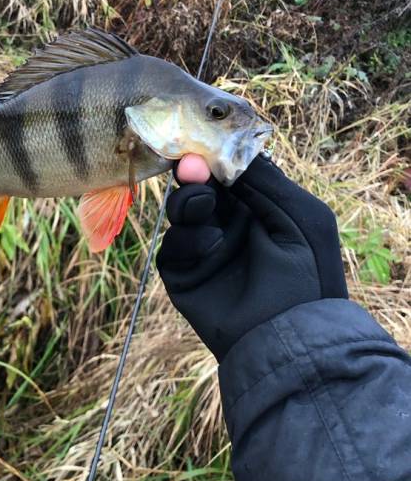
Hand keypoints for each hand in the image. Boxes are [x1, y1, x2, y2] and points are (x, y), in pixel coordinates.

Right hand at [157, 154, 347, 361]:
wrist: (293, 338)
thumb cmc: (309, 276)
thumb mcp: (300, 216)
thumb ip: (265, 179)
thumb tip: (228, 150)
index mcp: (257, 208)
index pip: (226, 173)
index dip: (214, 157)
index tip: (203, 142)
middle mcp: (227, 224)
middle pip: (198, 186)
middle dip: (194, 174)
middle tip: (192, 166)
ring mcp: (203, 249)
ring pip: (180, 210)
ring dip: (189, 201)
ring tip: (205, 204)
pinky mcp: (184, 275)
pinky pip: (173, 246)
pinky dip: (189, 239)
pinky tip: (213, 245)